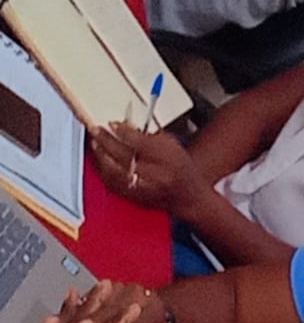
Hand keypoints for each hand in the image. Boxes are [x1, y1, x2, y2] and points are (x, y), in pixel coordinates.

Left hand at [91, 124, 206, 219]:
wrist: (189, 197)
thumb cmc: (181, 169)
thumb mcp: (172, 145)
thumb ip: (149, 135)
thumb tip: (125, 126)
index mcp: (169, 159)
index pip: (140, 142)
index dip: (123, 131)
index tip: (112, 123)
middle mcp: (157, 176)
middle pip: (124, 156)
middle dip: (107, 141)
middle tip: (97, 130)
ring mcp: (145, 190)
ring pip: (116, 172)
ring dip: (102, 156)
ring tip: (96, 144)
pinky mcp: (136, 199)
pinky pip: (114, 184)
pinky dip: (104, 171)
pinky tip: (101, 161)